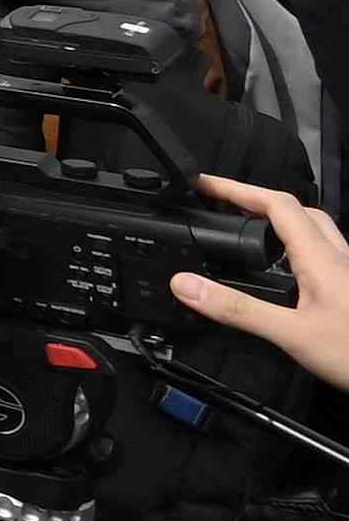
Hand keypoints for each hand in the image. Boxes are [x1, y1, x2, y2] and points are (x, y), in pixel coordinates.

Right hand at [167, 179, 348, 392]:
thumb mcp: (291, 335)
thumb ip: (237, 309)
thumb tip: (186, 284)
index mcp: (321, 259)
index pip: (277, 205)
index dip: (237, 189)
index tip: (204, 185)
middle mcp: (339, 259)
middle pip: (299, 211)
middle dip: (259, 201)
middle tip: (226, 206)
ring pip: (317, 232)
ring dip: (281, 223)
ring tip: (251, 233)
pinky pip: (324, 256)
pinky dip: (297, 250)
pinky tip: (286, 275)